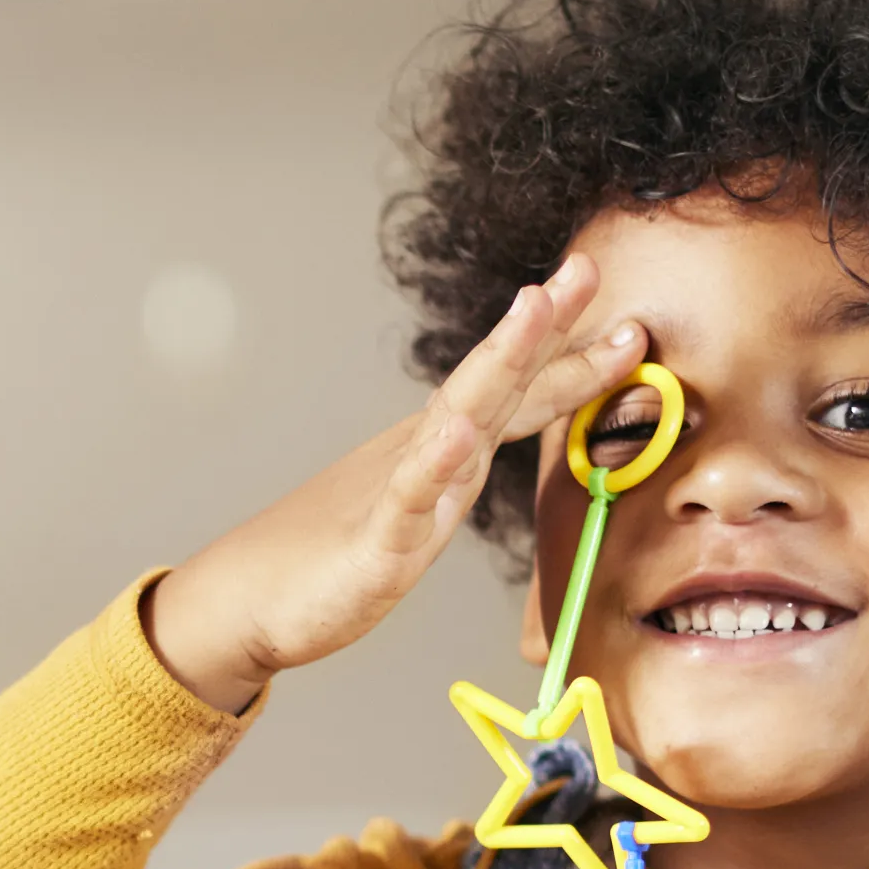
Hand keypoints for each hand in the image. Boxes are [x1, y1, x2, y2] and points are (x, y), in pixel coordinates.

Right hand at [146, 252, 644, 712]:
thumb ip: (452, 466)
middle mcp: (427, 458)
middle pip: (496, 384)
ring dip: (500, 362)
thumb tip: (487, 431)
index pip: (517, 393)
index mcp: (443, 452)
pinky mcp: (373, 545)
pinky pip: (406, 501)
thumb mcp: (413, 507)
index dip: (570, 352)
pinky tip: (453, 431)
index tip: (620, 310)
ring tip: (533, 309)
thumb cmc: (328, 555)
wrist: (248, 601)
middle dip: (546, 327)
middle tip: (585, 268)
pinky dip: (432, 463)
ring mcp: (398, 495)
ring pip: (458, 421)